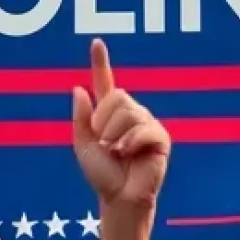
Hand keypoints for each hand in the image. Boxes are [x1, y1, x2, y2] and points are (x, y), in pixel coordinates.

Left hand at [71, 39, 169, 215]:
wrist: (118, 197)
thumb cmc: (102, 175)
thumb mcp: (82, 144)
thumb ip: (80, 117)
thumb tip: (78, 88)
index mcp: (110, 114)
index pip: (106, 83)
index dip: (101, 63)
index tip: (97, 42)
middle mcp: (131, 115)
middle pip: (118, 97)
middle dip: (103, 120)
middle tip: (104, 144)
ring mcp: (147, 124)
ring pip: (129, 112)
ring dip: (114, 134)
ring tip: (116, 152)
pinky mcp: (161, 138)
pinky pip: (143, 128)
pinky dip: (130, 142)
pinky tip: (127, 154)